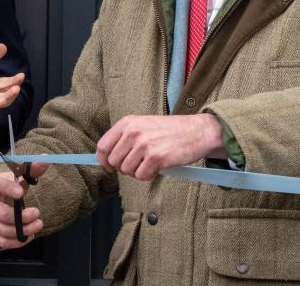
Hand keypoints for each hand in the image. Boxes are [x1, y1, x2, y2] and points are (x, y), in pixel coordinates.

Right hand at [0, 162, 48, 248]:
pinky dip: (18, 241)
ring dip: (25, 230)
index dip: (9, 189)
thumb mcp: (17, 176)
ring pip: (5, 230)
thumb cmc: (7, 187)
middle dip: (23, 217)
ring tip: (38, 225)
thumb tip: (46, 159)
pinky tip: (29, 235)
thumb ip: (31, 169)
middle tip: (37, 213)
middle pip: (3, 214)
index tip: (22, 192)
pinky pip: (2, 242)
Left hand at [96, 114, 225, 180]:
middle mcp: (133, 132)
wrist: (196, 131)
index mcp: (127, 123)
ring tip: (150, 162)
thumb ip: (124, 138)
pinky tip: (158, 166)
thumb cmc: (169, 131)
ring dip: (138, 172)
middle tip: (139, 163)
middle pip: (114, 162)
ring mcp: (144, 144)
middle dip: (124, 168)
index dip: (104, 161)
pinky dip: (149, 175)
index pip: (103, 147)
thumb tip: (106, 159)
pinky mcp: (156, 157)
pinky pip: (141, 176)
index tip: (110, 167)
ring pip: (127, 171)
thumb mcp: (143, 125)